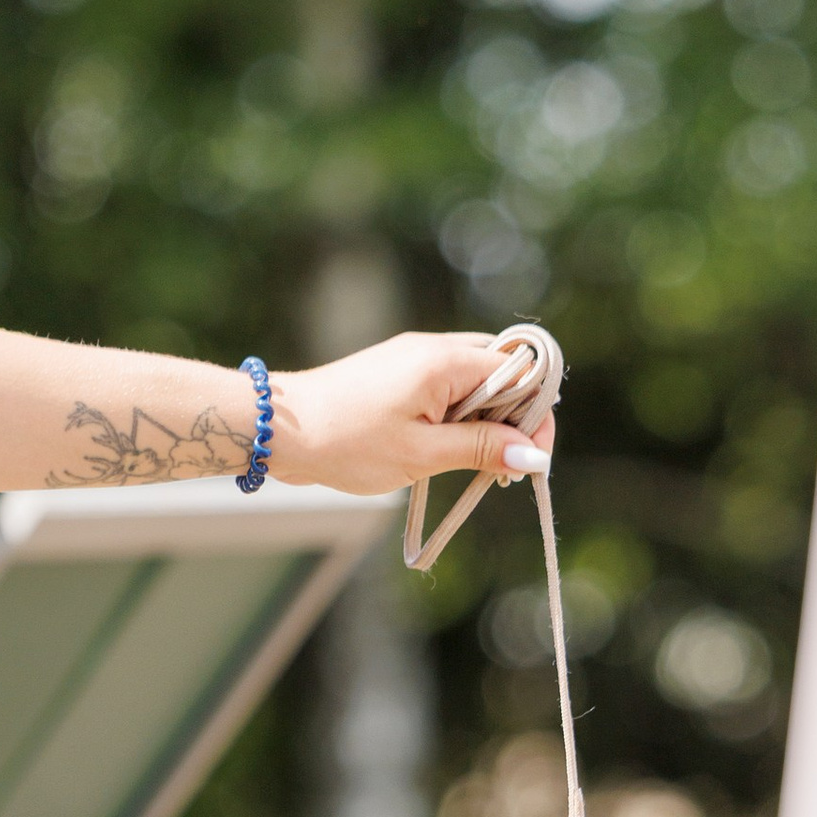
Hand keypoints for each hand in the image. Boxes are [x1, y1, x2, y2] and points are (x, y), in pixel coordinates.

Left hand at [269, 332, 554, 496]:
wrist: (282, 430)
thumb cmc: (347, 442)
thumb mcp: (421, 455)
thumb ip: (481, 450)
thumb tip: (532, 455)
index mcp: (444, 361)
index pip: (519, 371)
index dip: (535, 414)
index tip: (531, 460)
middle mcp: (432, 348)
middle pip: (502, 371)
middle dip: (515, 417)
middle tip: (506, 468)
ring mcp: (413, 358)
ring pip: (475, 381)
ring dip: (488, 420)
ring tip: (480, 465)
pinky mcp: (398, 373)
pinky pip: (447, 388)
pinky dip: (460, 416)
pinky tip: (452, 450)